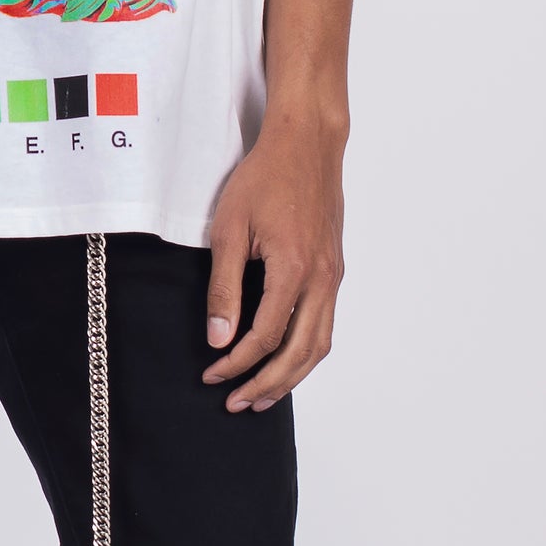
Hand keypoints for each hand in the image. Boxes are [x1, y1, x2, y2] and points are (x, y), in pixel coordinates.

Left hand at [202, 115, 345, 411]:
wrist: (307, 143)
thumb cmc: (265, 178)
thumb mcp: (229, 229)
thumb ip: (223, 288)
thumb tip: (218, 337)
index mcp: (294, 270)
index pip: (265, 337)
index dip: (236, 364)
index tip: (211, 375)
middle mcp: (322, 279)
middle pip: (299, 353)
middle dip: (267, 384)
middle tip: (236, 403)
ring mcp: (333, 276)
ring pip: (320, 344)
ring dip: (292, 376)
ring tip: (263, 396)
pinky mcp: (334, 269)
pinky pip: (326, 324)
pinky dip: (306, 351)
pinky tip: (285, 359)